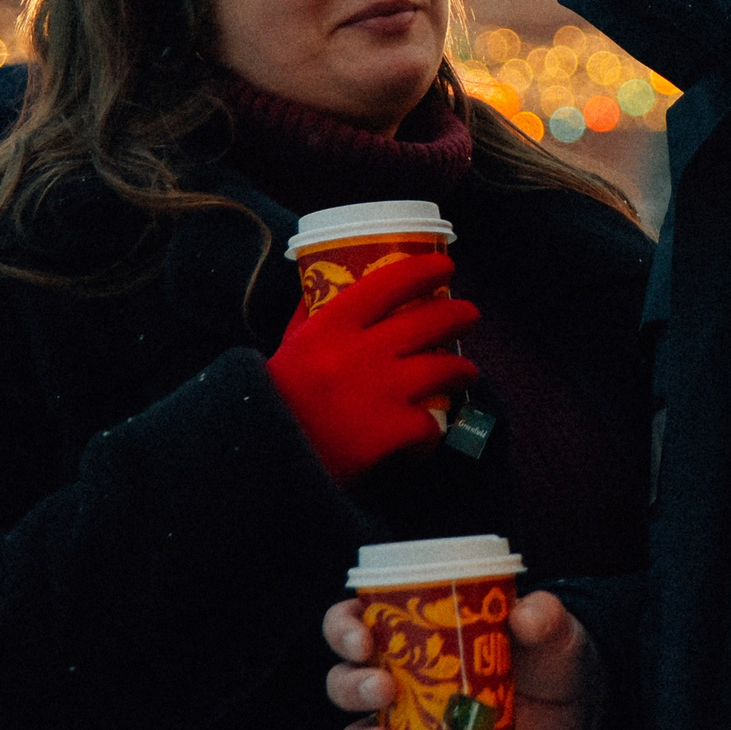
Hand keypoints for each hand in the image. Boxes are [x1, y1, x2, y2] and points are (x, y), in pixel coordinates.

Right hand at [268, 252, 478, 484]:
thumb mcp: (286, 349)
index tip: (446, 266)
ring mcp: (378, 393)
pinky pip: (431, 424)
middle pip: (427, 322)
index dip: (424, 271)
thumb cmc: (275, 402)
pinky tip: (429, 434)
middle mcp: (358, 353)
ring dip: (462, 369)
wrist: (260, 463)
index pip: (388, 284)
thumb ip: (308, 317)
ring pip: (442, 370)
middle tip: (470, 314)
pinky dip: (433, 430)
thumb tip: (325, 281)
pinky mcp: (389, 434)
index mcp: (329, 327)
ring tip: (465, 372)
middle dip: (459, 314)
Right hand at [325, 589, 601, 729]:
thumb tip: (524, 617)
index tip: (363, 637)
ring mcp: (411, 725)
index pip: (353, 622)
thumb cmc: (545, 651)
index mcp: (410, 631)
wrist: (573, 704)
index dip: (343, 628)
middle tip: (384, 687)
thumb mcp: (550, 627)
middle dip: (352, 685)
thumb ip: (543, 615)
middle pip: (344, 680)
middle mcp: (398, 677)